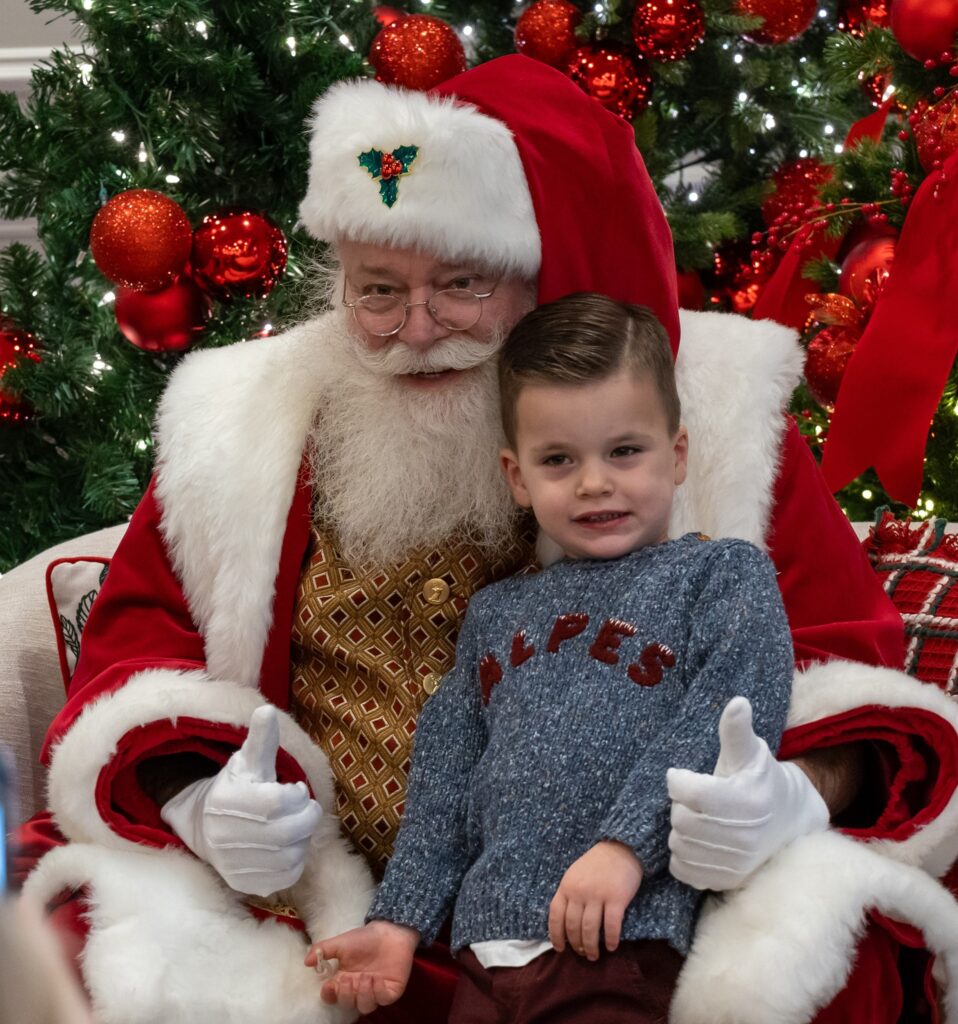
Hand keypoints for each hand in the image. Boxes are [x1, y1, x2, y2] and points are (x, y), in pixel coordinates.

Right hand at [160, 705, 321, 896]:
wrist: (203, 825)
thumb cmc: (235, 786)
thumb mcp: (247, 760)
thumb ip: (261, 739)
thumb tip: (267, 710)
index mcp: (228, 800)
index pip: (279, 802)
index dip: (297, 794)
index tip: (296, 789)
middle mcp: (226, 836)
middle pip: (288, 832)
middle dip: (307, 816)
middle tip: (305, 807)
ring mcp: (234, 864)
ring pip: (291, 856)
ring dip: (302, 839)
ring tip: (294, 826)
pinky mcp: (244, 884)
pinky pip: (286, 877)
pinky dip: (295, 861)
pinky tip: (288, 846)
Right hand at [307, 920, 418, 1013]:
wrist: (389, 931)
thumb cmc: (364, 938)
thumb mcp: (340, 942)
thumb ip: (322, 950)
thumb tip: (306, 962)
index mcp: (343, 979)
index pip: (332, 996)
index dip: (329, 994)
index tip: (330, 984)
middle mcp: (357, 989)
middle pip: (347, 1004)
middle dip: (346, 994)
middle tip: (349, 978)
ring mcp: (374, 992)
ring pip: (364, 1007)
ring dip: (363, 994)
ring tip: (366, 977)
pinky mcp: (390, 991)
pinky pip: (383, 1000)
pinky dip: (378, 992)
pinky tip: (378, 979)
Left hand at [548, 841, 642, 959]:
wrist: (620, 847)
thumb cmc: (597, 863)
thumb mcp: (575, 875)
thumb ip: (569, 895)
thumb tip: (565, 924)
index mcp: (566, 886)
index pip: (556, 916)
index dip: (556, 935)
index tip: (560, 949)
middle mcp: (579, 892)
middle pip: (573, 926)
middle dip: (576, 944)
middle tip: (582, 954)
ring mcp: (597, 895)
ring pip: (590, 929)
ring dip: (591, 946)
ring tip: (594, 956)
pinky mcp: (616, 899)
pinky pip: (611, 925)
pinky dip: (611, 939)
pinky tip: (612, 947)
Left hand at [667, 696, 828, 891]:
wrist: (789, 820)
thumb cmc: (760, 780)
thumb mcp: (750, 752)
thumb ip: (736, 730)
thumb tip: (737, 702)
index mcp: (747, 801)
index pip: (691, 793)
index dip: (678, 781)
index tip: (682, 776)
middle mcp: (744, 837)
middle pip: (681, 820)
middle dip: (680, 805)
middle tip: (694, 799)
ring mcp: (736, 863)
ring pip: (678, 844)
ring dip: (680, 829)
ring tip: (698, 817)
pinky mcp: (727, 881)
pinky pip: (682, 869)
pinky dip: (682, 854)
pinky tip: (697, 839)